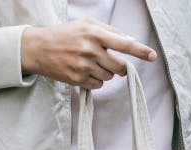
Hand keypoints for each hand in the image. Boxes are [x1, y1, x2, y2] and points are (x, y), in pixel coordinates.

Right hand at [20, 18, 156, 89]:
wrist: (38, 48)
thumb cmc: (65, 34)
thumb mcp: (86, 24)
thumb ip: (109, 31)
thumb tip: (130, 40)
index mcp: (94, 33)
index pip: (124, 43)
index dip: (140, 51)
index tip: (152, 56)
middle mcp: (90, 50)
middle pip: (119, 66)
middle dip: (120, 67)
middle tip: (112, 62)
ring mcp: (83, 66)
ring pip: (109, 77)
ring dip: (106, 73)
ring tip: (91, 64)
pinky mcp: (77, 79)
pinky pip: (98, 85)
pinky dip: (95, 81)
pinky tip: (84, 72)